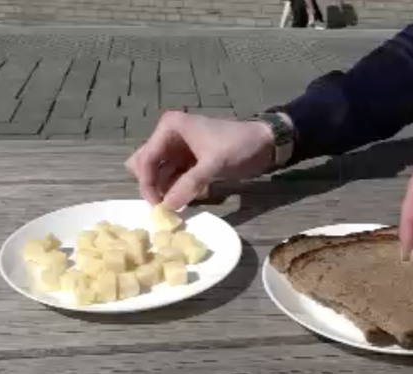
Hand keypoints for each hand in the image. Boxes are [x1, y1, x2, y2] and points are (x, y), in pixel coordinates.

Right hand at [126, 112, 275, 210]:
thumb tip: (167, 207)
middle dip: (152, 186)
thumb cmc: (239, 146)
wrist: (265, 144)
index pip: (146, 158)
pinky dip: (176, 190)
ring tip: (174, 207)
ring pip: (159, 173)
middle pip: (147, 165)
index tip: (156, 206)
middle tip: (162, 207)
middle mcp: (169, 136)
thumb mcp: (214, 164)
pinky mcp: (189, 162)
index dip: (147, 183)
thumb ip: (189, 184)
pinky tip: (188, 200)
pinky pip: (174, 178)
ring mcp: (178, 149)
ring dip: (164, 190)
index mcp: (170, 128)